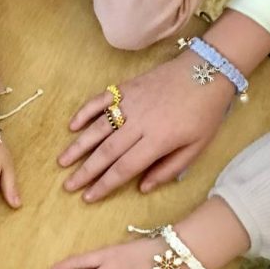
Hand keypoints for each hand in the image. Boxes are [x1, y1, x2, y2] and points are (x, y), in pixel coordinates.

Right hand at [60, 51, 232, 201]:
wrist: (207, 71)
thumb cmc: (205, 113)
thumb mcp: (197, 147)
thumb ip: (169, 169)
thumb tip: (143, 187)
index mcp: (158, 140)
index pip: (124, 168)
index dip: (104, 184)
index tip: (88, 197)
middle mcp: (139, 123)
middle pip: (106, 152)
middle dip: (85, 171)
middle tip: (68, 185)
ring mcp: (129, 103)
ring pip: (98, 129)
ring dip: (78, 146)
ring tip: (62, 161)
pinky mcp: (126, 88)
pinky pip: (100, 101)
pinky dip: (84, 113)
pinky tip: (72, 127)